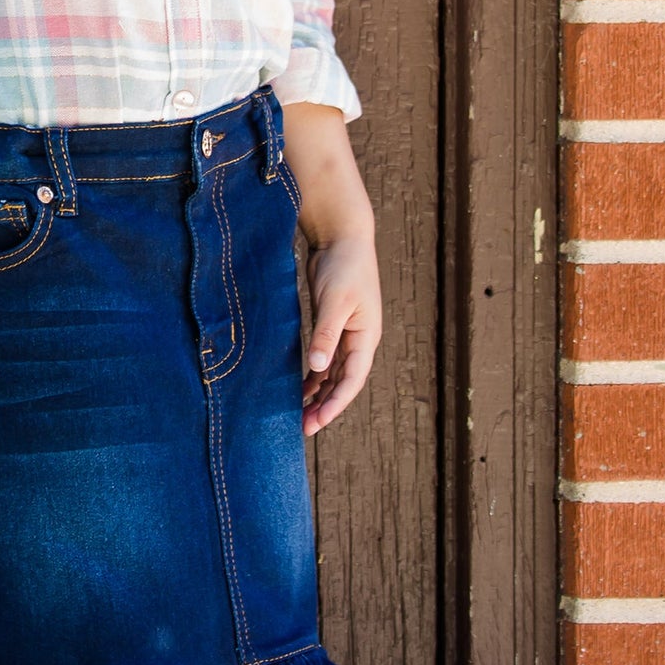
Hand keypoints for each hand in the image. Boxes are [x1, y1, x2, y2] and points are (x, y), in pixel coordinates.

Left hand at [300, 229, 382, 433]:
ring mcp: (346, 333)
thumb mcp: (335, 302)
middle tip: (303, 427)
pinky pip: (325, 358)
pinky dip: (314, 374)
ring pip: (333, 373)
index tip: (316, 423)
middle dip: (325, 406)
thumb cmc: (344, 266)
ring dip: (318, 394)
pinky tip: (299, 387)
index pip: (352, 380)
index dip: (335, 404)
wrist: (343, 236)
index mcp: (366, 336)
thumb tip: (318, 367)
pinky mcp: (332, 325)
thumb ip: (326, 334)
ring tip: (298, 414)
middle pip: (342, 382)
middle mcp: (359, 340)